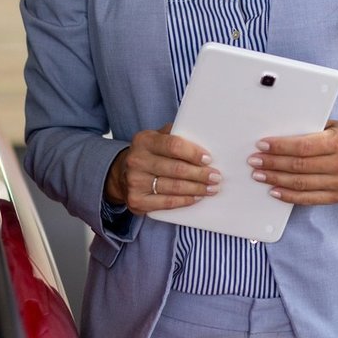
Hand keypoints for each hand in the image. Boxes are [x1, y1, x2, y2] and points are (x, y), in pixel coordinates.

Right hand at [105, 124, 220, 214]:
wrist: (122, 174)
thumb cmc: (149, 154)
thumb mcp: (157, 138)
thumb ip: (175, 135)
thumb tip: (203, 136)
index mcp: (144, 140)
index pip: (173, 145)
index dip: (193, 153)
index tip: (208, 159)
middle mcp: (137, 160)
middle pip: (177, 169)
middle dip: (201, 174)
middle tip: (216, 177)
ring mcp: (135, 182)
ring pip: (174, 187)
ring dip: (197, 189)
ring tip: (211, 188)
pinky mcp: (136, 200)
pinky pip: (167, 202)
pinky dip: (185, 201)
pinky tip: (196, 197)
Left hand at [247, 120, 337, 205]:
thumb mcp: (334, 126)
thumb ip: (310, 130)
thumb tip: (280, 132)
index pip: (302, 146)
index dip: (280, 147)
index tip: (262, 144)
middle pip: (298, 166)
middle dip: (272, 163)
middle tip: (255, 161)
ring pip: (300, 184)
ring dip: (275, 180)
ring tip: (259, 175)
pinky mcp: (337, 196)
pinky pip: (308, 199)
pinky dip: (289, 196)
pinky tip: (274, 191)